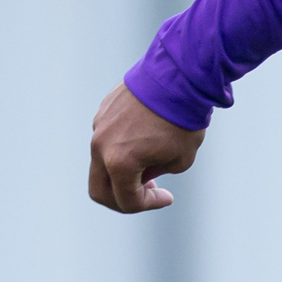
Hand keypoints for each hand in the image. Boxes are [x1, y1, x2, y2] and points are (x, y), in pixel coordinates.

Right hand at [87, 83, 205, 212]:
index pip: (126, 200)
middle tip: (145, 194)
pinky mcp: (102, 111)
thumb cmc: (183, 121)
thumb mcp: (179, 160)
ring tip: (149, 163)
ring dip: (121, 172)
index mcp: (118, 163)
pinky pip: (106, 138)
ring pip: (101, 162)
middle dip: (122, 199)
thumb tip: (142, 176)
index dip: (148, 204)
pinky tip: (144, 139)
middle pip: (99, 189)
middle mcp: (100, 146)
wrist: (179, 77)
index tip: (167, 196)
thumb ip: (153, 175)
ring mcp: (98, 126)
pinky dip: (120, 149)